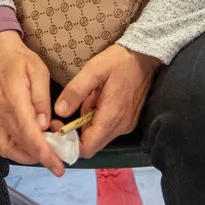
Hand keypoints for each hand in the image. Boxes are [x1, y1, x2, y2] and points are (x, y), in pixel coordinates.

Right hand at [0, 32, 65, 174]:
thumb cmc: (19, 59)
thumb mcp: (38, 72)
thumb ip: (41, 99)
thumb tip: (44, 125)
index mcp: (13, 101)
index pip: (29, 135)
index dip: (44, 153)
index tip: (58, 166)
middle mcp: (1, 115)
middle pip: (20, 147)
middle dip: (41, 157)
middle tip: (60, 157)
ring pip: (9, 150)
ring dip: (29, 156)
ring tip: (48, 151)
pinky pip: (4, 143)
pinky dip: (19, 150)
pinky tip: (34, 145)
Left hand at [53, 44, 160, 158]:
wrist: (146, 56)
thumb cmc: (119, 61)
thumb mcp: (94, 69)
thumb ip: (75, 91)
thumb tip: (59, 111)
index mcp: (112, 116)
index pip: (87, 147)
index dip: (69, 142)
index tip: (58, 125)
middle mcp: (121, 126)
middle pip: (92, 144)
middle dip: (76, 132)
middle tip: (67, 111)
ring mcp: (127, 125)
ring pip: (99, 136)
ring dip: (87, 124)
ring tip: (88, 99)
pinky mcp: (129, 121)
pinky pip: (108, 129)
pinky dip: (97, 121)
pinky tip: (97, 101)